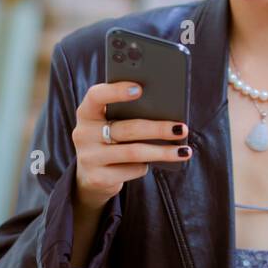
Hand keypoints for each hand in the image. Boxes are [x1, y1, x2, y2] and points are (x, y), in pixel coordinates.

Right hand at [72, 81, 190, 210]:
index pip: (96, 96)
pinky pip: (132, 169)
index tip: (140, 88)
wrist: (92, 175)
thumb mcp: (113, 123)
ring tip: (184, 151)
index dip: (116, 91)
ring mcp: (89, 157)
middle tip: (182, 128)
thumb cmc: (111, 139)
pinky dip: (147, 166)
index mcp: (87, 112)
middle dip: (158, 128)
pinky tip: (156, 163)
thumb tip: (168, 110)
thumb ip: (129, 113)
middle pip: (126, 128)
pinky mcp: (98, 178)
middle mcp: (83, 133)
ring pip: (133, 152)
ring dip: (162, 152)